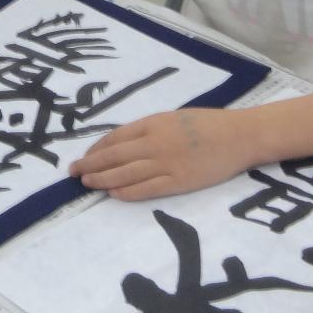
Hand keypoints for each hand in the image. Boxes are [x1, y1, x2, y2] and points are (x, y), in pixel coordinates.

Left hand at [69, 108, 262, 200]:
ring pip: (125, 174)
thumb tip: (125, 143)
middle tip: (72, 172)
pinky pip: (146, 189)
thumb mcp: (175, 118)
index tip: (85, 156)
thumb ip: (151, 129)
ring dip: (102, 179)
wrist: (240, 136)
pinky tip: (113, 194)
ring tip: (86, 184)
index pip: (115, 137)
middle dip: (90, 165)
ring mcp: (166, 163)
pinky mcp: (178, 182)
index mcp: (154, 123)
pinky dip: (127, 192)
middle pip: (114, 156)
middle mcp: (155, 143)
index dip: (96, 148)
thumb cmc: (209, 124)